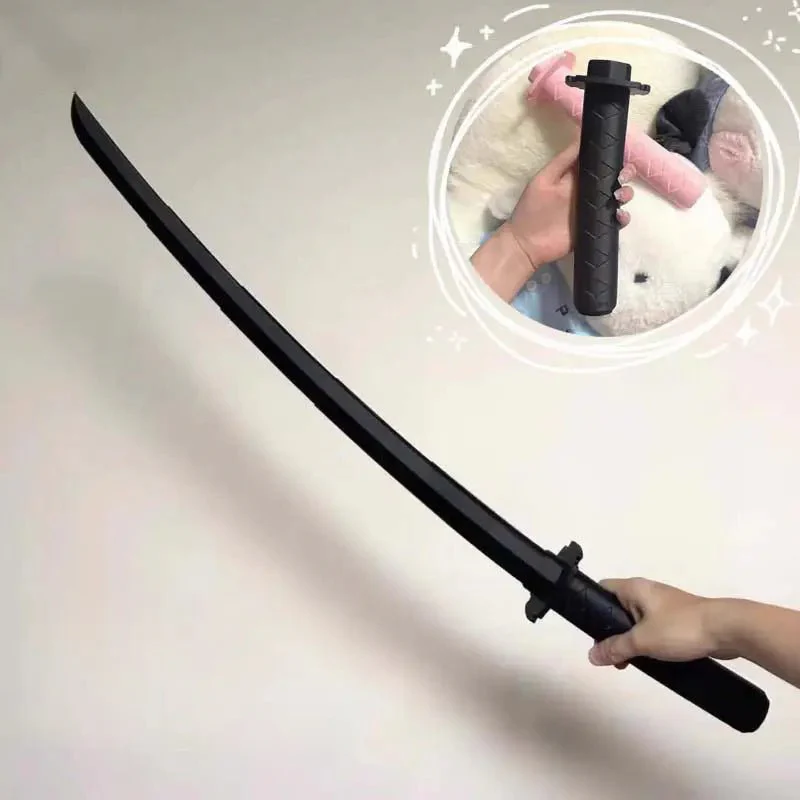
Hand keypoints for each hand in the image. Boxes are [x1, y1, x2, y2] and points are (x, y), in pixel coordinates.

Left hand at [507, 141, 635, 266]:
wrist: (526, 245)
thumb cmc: (532, 210)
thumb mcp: (544, 180)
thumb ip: (563, 161)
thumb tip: (582, 135)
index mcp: (576, 178)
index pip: (600, 163)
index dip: (612, 157)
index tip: (620, 155)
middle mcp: (588, 192)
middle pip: (614, 179)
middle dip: (624, 174)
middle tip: (620, 178)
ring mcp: (593, 210)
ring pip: (618, 198)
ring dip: (625, 194)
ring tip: (618, 197)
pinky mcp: (596, 228)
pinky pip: (616, 221)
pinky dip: (623, 218)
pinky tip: (618, 216)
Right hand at [587, 578, 738, 668]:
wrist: (728, 630)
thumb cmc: (681, 628)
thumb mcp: (643, 640)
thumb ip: (616, 648)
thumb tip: (592, 656)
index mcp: (634, 588)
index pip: (602, 588)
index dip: (591, 607)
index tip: (590, 631)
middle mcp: (647, 592)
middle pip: (617, 608)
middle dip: (611, 632)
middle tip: (610, 655)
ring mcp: (664, 605)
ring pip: (635, 621)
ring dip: (630, 640)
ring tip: (628, 662)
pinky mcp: (678, 619)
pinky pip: (652, 628)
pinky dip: (647, 642)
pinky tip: (650, 659)